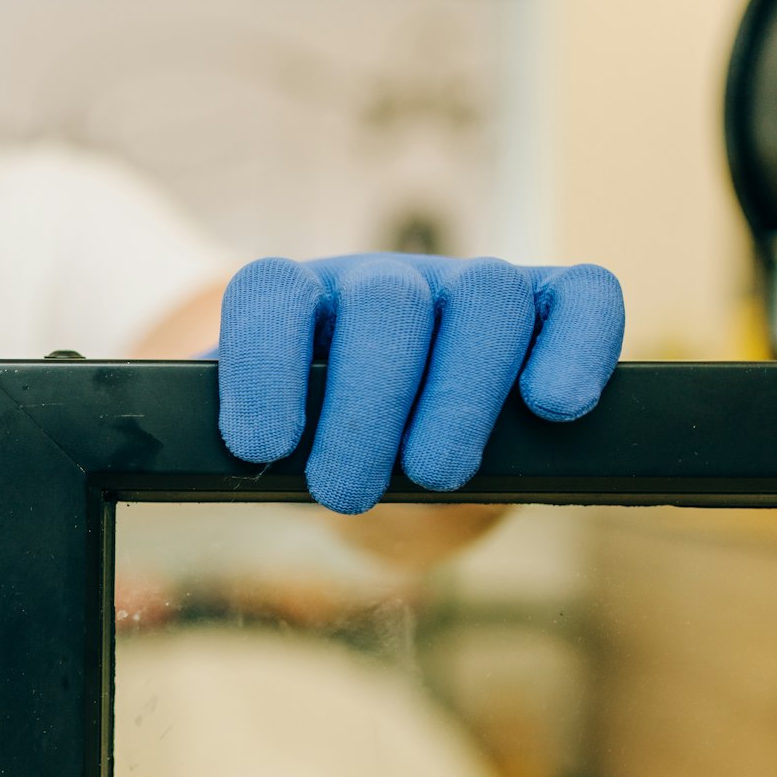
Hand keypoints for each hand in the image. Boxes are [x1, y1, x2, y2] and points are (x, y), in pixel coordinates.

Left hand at [217, 254, 624, 513]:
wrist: (389, 475)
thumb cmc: (320, 461)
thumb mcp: (268, 461)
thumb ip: (235, 449)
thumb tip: (194, 449)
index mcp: (298, 306)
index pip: (271, 294)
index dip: (265, 366)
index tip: (262, 449)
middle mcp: (383, 286)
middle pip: (385, 303)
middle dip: (366, 405)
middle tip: (344, 490)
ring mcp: (468, 293)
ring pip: (487, 296)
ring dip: (461, 394)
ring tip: (435, 475)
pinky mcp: (549, 314)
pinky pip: (582, 297)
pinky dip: (578, 345)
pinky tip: (552, 408)